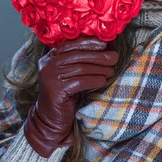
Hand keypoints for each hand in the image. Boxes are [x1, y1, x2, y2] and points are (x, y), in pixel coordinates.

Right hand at [24, 36, 118, 156]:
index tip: (104, 43)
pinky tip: (103, 81)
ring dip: (99, 69)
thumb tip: (104, 47)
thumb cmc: (65, 93)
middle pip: (77, 56)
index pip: (70, 44)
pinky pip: (79, 82)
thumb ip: (79, 60)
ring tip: (111, 70)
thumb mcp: (69, 73)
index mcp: (50, 57)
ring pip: (80, 68)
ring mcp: (50, 77)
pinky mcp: (56, 90)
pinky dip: (93, 80)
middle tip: (114, 57)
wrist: (51, 118)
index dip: (88, 43)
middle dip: (98, 56)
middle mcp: (47, 65)